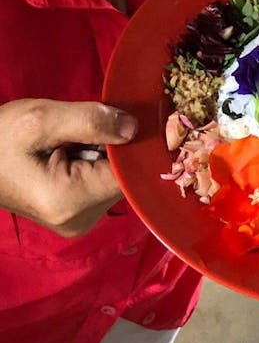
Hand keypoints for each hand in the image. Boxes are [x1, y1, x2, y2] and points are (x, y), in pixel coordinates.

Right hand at [0, 99, 137, 236]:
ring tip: (70, 144)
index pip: (128, 175)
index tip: (116, 122)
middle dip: (111, 149)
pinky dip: (93, 165)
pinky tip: (71, 155)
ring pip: (113, 181)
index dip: (129, 145)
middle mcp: (81, 221)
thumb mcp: (41, 119)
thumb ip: (90, 120)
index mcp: (71, 201)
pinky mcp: (76, 216)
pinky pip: (100, 185)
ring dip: (102, 157)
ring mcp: (79, 222)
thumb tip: (133, 128)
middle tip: (79, 133)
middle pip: (123, 179)